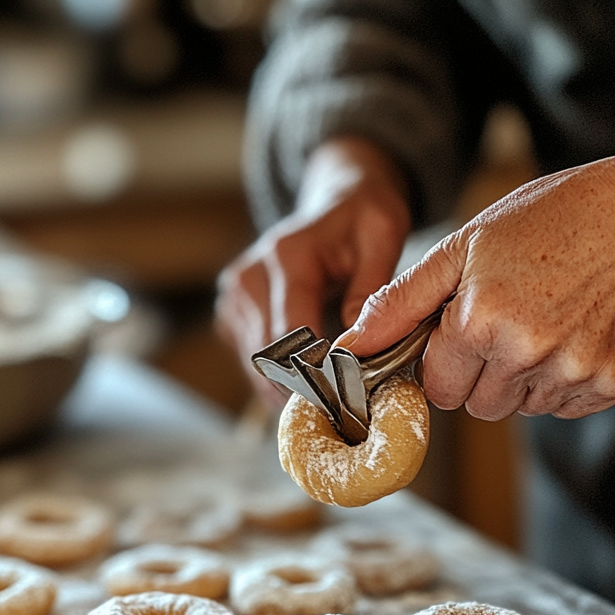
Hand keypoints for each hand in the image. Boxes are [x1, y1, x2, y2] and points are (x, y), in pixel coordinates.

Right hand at [216, 137, 410, 401]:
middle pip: (267, 355)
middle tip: (335, 412)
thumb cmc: (363, 220)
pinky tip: (304, 383)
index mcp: (287, 256)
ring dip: (286, 389)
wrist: (335, 202)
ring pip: (253, 364)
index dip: (314, 372)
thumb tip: (353, 345)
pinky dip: (274, 379)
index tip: (342, 397)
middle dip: (301, 388)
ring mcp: (234, 294)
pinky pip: (248, 360)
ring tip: (323, 403)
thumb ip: (370, 288)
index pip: (291, 332)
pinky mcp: (231, 311)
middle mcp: (250, 275)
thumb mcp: (383, 236)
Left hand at [338, 128, 614, 419]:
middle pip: (475, 405)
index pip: (436, 388)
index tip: (461, 331)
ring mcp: (574, 370)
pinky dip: (561, 382)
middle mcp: (526, 353)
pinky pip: (563, 407)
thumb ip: (402, 300)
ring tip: (542, 321)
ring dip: (519, 378)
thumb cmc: (556, 215)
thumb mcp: (466, 244)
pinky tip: (572, 334)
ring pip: (518, 407)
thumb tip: (351, 344)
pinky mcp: (614, 381)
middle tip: (504, 321)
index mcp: (480, 320)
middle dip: (477, 372)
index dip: (443, 359)